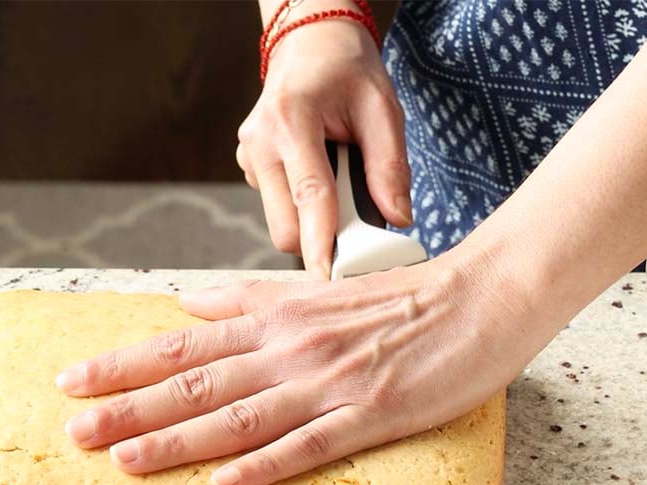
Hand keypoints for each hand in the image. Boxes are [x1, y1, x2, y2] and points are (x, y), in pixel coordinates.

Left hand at [56, 250, 545, 484]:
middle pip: (197, 381)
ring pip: (240, 414)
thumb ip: (249, 298)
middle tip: (74, 431)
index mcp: (275, 317)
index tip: (74, 381)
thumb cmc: (399, 297)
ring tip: (125, 459)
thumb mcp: (314, 289)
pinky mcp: (372, 413)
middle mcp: (291, 347)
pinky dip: (267, 463)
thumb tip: (189, 299)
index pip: (184, 342)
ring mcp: (330, 381)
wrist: (482, 297)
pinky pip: (310, 444)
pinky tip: (227, 482)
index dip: (125, 364)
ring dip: (178, 439)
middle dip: (129, 407)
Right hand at [238, 16, 411, 277]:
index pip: (309, 194)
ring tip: (339, 182)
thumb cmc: (346, 71)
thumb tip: (397, 218)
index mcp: (291, 119)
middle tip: (358, 222)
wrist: (308, 45)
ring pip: (281, 223)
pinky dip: (303, 207)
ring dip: (313, 220)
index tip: (329, 276)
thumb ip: (390, 166)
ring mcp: (249, 157)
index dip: (321, 241)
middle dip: (320, 238)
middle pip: (286, 226)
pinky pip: (278, 208)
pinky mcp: (250, 168)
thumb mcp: (382, 108)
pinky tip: (320, 176)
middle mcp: (260, 142)